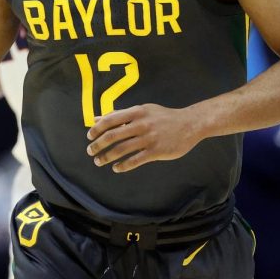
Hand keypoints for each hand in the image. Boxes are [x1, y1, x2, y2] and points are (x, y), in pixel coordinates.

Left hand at [85, 104, 201, 172]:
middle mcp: (141, 124)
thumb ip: (120, 115)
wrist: (190, 123)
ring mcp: (149, 138)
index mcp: (136, 112)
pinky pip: (135, 160)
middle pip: (113, 136)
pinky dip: (123, 166)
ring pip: (122, 149)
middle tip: (90, 152)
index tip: (89, 136)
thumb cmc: (163, 117)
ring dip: (107, 157)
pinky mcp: (156, 151)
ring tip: (99, 161)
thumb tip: (98, 118)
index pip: (110, 120)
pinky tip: (116, 168)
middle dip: (98, 145)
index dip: (97, 129)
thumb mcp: (142, 110)